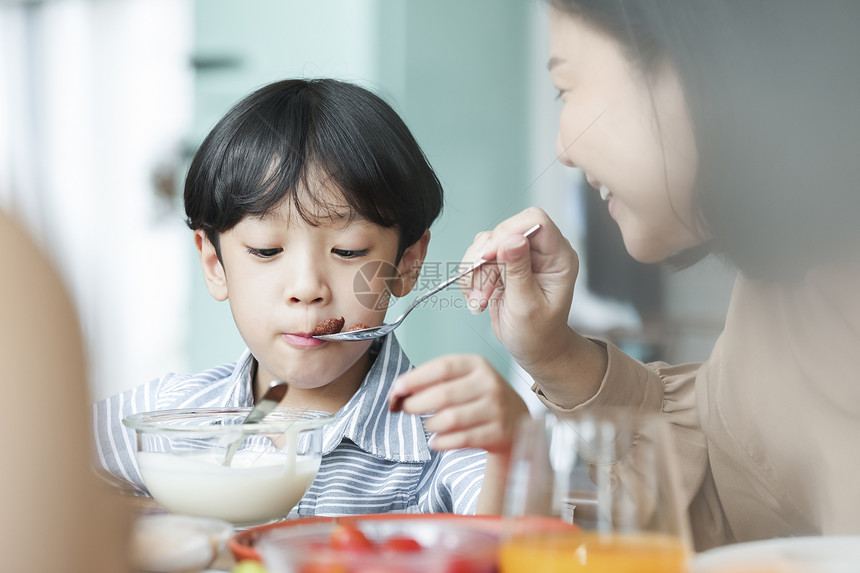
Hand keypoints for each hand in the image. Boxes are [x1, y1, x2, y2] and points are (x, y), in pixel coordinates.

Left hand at [389, 355, 529, 453]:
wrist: (517, 420)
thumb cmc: (479, 397)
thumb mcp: (464, 379)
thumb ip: (434, 381)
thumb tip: (399, 391)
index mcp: (476, 365)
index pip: (441, 367)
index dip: (415, 379)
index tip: (397, 389)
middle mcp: (489, 383)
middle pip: (443, 395)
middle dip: (417, 404)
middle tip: (406, 409)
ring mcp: (496, 408)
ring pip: (450, 420)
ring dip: (430, 424)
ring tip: (428, 425)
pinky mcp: (498, 432)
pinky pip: (461, 440)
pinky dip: (442, 442)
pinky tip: (436, 442)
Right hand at [462, 207, 579, 374]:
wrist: (533, 348)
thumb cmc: (538, 333)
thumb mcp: (528, 306)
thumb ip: (519, 271)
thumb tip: (513, 239)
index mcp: (559, 257)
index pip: (535, 221)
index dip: (508, 233)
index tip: (489, 258)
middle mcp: (541, 251)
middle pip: (504, 230)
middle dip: (485, 259)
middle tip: (482, 290)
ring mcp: (521, 255)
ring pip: (486, 242)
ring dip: (475, 271)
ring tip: (480, 299)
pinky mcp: (503, 263)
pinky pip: (477, 257)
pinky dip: (470, 277)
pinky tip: (477, 299)